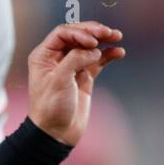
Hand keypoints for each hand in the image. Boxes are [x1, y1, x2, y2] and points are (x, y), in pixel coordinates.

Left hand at [27, 21, 124, 145]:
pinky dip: (108, 55)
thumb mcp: (59, 80)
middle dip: (94, 32)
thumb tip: (95, 49)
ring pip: (89, 47)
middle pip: (78, 36)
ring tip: (117, 36)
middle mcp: (56, 58)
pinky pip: (98, 61)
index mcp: (44, 56)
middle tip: (109, 32)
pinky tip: (119, 52)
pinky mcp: (83, 77)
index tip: (92, 41)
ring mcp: (72, 66)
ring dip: (104, 40)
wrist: (56, 133)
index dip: (79, 32)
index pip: (63, 33)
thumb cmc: (51, 107)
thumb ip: (76, 59)